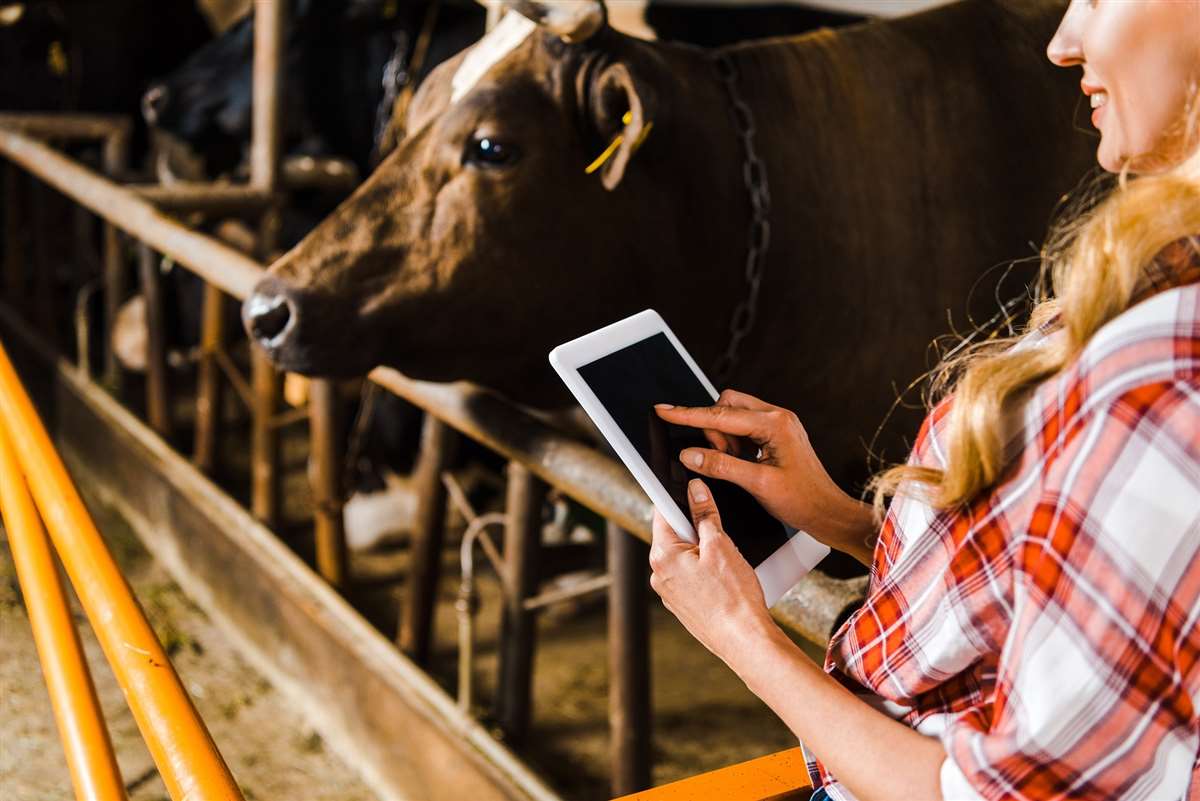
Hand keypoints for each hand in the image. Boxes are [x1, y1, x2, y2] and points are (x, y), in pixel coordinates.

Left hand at [649, 479, 774, 663]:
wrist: (744, 640)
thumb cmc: (734, 597)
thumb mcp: (720, 545)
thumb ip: (705, 514)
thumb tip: (696, 491)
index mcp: (662, 556)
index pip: (662, 513)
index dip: (679, 499)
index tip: (691, 490)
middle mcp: (659, 575)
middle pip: (674, 535)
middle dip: (696, 529)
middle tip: (720, 536)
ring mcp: (669, 593)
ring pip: (684, 558)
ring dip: (702, 552)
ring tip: (725, 565)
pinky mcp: (682, 605)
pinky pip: (689, 578)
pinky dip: (704, 573)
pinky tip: (724, 582)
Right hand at [655, 389, 877, 563]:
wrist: (828, 512)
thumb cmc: (802, 500)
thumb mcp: (757, 484)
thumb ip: (720, 466)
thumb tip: (690, 454)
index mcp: (775, 424)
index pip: (720, 416)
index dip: (688, 415)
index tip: (664, 411)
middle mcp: (777, 417)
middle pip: (726, 406)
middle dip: (714, 430)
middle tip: (718, 457)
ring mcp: (778, 424)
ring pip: (733, 416)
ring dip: (724, 438)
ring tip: (737, 464)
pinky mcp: (776, 434)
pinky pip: (743, 427)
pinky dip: (734, 443)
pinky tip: (742, 463)